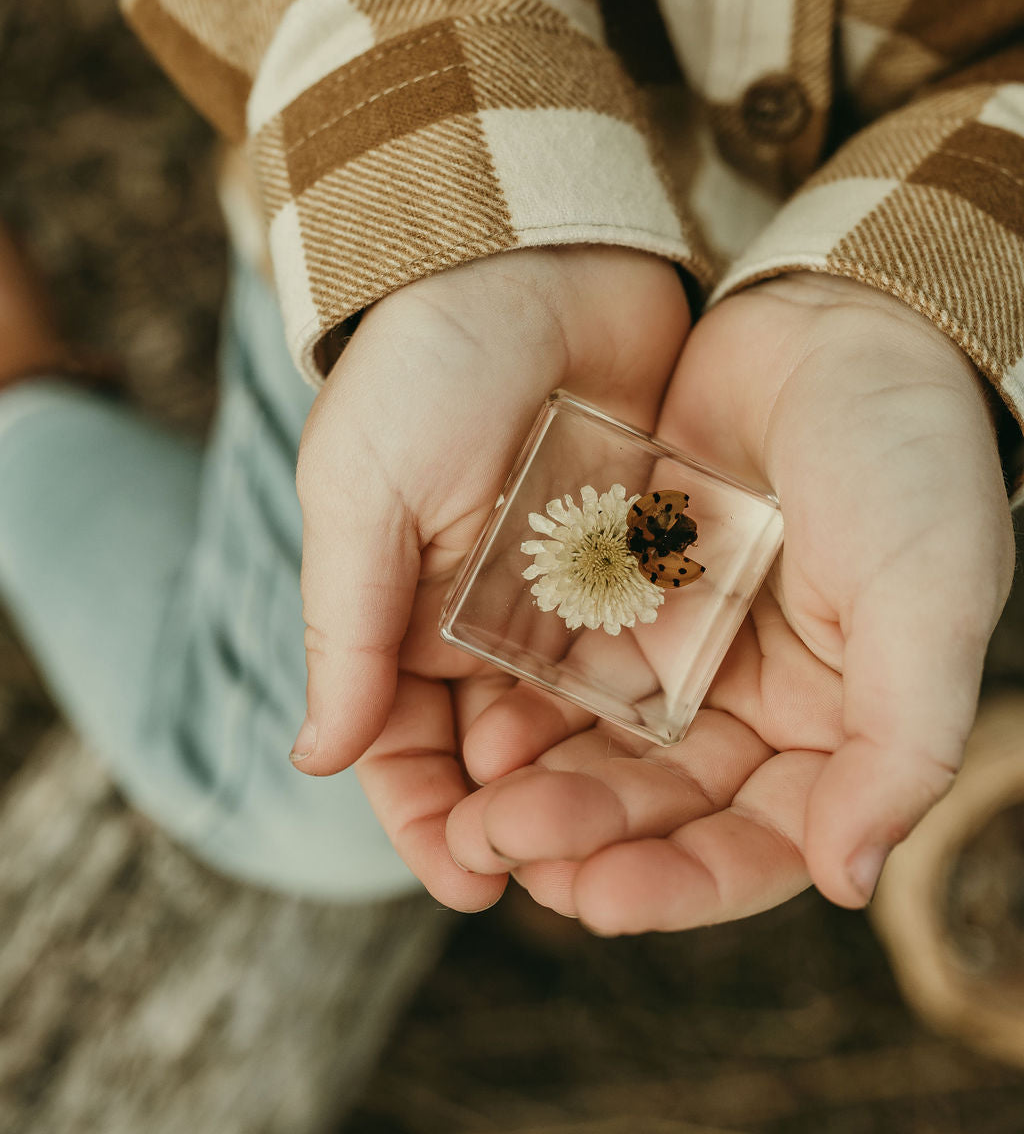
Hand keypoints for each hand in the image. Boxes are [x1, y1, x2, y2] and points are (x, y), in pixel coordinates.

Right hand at [290, 245, 689, 906]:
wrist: (541, 256)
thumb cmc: (428, 365)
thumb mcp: (363, 490)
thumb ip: (345, 625)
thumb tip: (315, 759)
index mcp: (396, 611)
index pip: (398, 747)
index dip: (422, 820)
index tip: (467, 877)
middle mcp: (480, 620)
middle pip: (494, 754)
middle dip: (518, 817)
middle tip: (558, 869)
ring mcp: (566, 597)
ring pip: (574, 724)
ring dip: (590, 783)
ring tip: (625, 839)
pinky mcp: (641, 564)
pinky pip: (646, 658)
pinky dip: (652, 712)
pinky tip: (677, 758)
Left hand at [447, 274, 1014, 930]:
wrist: (840, 319)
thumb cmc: (908, 456)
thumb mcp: (926, 598)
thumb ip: (900, 741)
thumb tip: (847, 878)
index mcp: (842, 726)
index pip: (761, 844)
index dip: (681, 884)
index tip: (596, 899)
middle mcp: (764, 701)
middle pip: (667, 803)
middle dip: (585, 833)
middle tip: (502, 844)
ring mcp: (694, 644)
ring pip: (609, 742)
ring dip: (545, 779)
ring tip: (474, 804)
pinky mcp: (636, 587)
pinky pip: (574, 659)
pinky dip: (531, 695)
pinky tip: (477, 722)